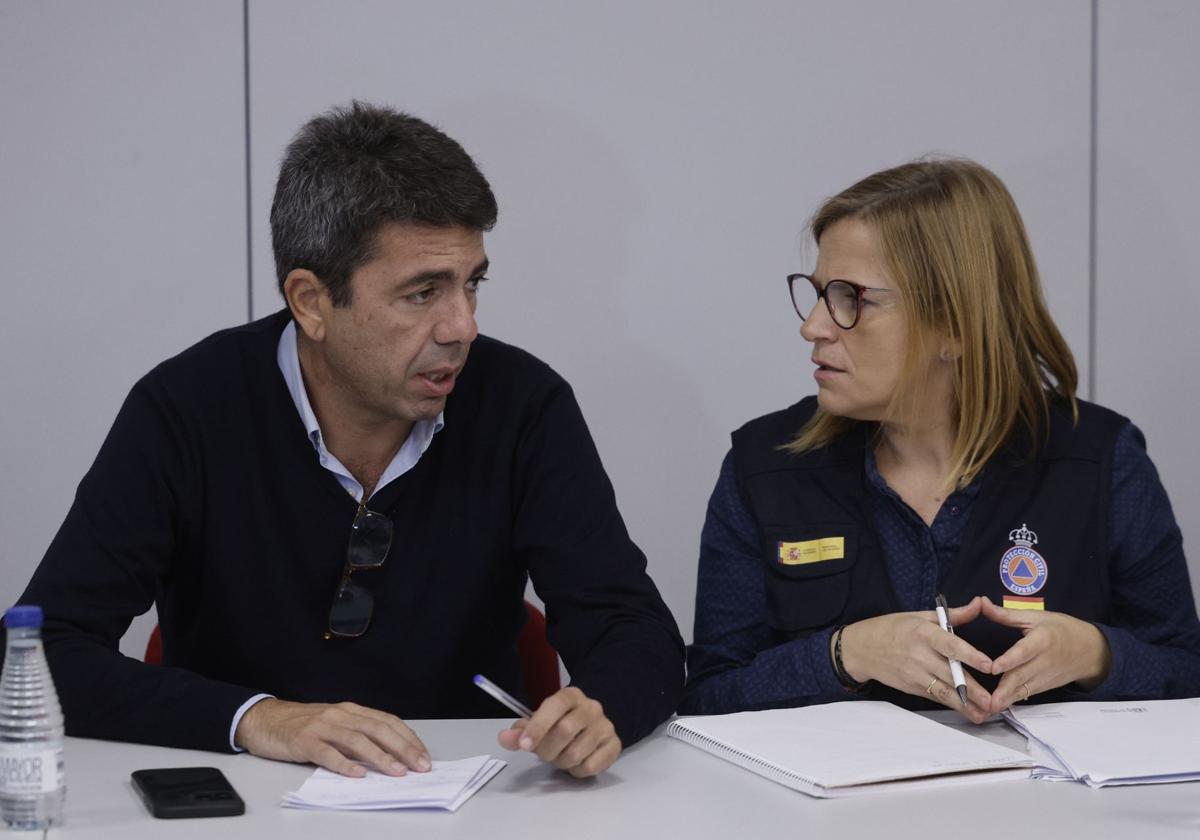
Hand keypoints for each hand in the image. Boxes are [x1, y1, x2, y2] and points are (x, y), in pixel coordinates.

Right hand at [234, 698, 431, 777]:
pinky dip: (344, 764)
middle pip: (378, 729)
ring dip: (380, 757)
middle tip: (420, 766)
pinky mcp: (304, 741)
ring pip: (357, 740)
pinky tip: (357, 774)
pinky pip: (327, 753)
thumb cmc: (303, 725)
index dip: (408, 738)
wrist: (264, 720)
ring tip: (396, 771)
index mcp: (351, 711)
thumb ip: (358, 736)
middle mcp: (340, 715)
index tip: (424, 756)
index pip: (387, 722)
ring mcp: (322, 727)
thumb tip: (390, 756)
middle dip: (403, 748)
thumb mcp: (335, 725)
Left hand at [496, 686, 620, 777]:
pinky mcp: (614, 745)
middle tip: (543, 755)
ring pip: (576, 753)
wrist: (591, 728)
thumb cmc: (559, 724)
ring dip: (561, 762)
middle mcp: (591, 707)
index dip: (537, 727)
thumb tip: (504, 738)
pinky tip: (576, 762)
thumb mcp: (539, 723)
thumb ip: (520, 731)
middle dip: (547, 749)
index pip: (554, 706)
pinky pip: (590, 766)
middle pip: (565, 731)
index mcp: (570, 696)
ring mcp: (605, 725)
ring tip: (560, 757)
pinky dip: (577, 771)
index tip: (524, 745)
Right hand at [838, 596, 994, 723]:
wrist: (860, 648)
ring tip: (983, 714)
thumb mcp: (920, 616)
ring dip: (965, 705)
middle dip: (973, 690)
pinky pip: (935, 696)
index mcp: (923, 633)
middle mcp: (920, 655)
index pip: (950, 645)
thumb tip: (978, 603)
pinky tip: (968, 712)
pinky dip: (952, 705)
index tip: (989, 665)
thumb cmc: (891, 628)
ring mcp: (914, 674)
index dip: (970, 656)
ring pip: (944, 692)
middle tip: (993, 701)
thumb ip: (954, 615)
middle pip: (951, 675)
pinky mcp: (911, 688)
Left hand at [982, 597, 1110, 713]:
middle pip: (1022, 676)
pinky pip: (1027, 693)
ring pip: (1024, 689)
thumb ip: (1006, 614)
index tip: (994, 668)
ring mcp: (1045, 677)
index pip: (1024, 651)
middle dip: (1005, 689)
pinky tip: (999, 707)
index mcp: (1042, 640)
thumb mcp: (1036, 617)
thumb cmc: (1060, 629)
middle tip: (989, 701)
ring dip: (1007, 699)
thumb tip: (981, 602)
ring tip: (991, 708)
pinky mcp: (1044, 686)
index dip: (1010, 660)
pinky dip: (1013, 700)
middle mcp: (1044, 661)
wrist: (1090, 650)